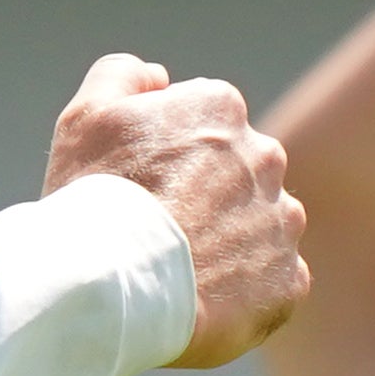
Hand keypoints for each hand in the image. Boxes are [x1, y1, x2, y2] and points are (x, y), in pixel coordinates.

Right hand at [46, 53, 310, 367]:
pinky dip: (246, 291)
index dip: (167, 157)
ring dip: (230, 242)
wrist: (113, 285)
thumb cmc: (94, 198)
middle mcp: (265, 156)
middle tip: (159, 231)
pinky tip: (204, 300)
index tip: (139, 187)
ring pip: (259, 226)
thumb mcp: (86, 117)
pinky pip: (274, 281)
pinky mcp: (288, 279)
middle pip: (236, 173)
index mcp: (221, 108)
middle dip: (206, 195)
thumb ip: (122, 75)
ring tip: (181, 271)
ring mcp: (282, 220)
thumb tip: (160, 78)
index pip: (203, 125)